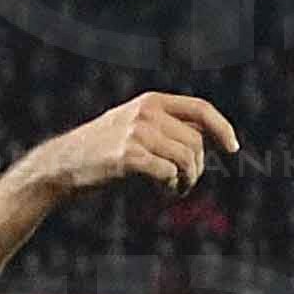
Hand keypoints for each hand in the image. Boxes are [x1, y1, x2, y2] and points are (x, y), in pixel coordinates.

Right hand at [27, 91, 234, 201]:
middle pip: (195, 141)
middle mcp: (145, 113)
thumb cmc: (101, 150)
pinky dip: (172, 186)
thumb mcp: (133, 126)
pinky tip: (165, 191)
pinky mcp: (128, 157)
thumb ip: (166, 126)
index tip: (233, 148)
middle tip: (187, 183)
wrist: (61, 165)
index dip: (222, 128)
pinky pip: (168, 172)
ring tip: (177, 189)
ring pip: (186, 158)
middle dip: (198, 167)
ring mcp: (136, 133)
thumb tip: (207, 138)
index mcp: (150, 102)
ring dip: (187, 179)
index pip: (200, 109)